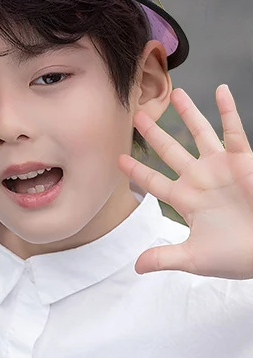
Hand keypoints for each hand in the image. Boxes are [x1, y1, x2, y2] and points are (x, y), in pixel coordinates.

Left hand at [118, 85, 252, 277]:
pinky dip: (228, 110)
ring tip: (174, 93)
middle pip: (170, 151)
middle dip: (154, 134)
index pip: (154, 181)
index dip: (136, 170)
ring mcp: (221, 168)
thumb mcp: (195, 258)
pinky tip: (220, 90)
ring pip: (200, 134)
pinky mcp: (244, 161)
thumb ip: (164, 257)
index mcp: (186, 200)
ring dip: (188, 114)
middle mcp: (200, 179)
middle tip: (136, 115)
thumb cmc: (237, 256)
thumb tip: (135, 266)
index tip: (118, 159)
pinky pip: (234, 131)